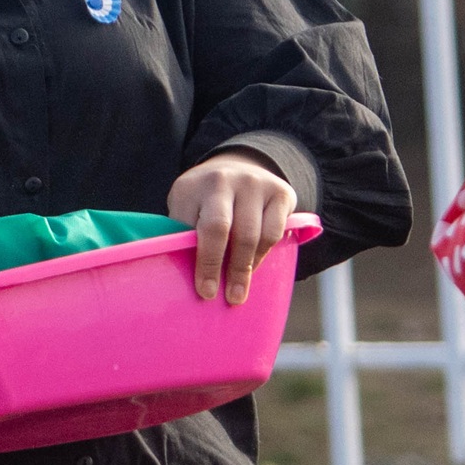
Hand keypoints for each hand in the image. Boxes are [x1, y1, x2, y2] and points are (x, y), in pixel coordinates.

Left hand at [167, 151, 297, 303]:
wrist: (235, 166)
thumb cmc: (203, 201)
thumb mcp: (185, 209)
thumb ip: (184, 236)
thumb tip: (184, 278)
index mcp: (193, 187)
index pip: (203, 229)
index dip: (206, 263)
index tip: (206, 291)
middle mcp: (225, 181)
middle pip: (231, 231)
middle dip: (231, 269)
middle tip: (231, 297)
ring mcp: (255, 183)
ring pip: (256, 234)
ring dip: (249, 266)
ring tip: (241, 288)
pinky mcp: (280, 192)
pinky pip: (275, 231)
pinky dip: (265, 253)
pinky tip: (254, 265)